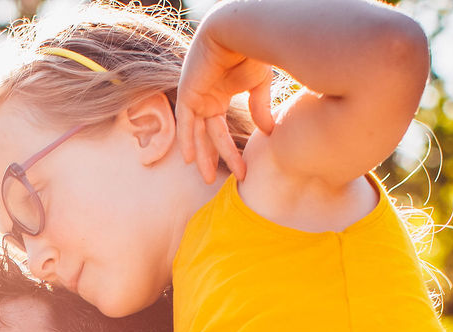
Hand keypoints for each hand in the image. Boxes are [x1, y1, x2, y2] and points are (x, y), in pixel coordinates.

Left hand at [176, 4, 277, 182]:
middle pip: (207, 135)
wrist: (240, 30)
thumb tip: (267, 132)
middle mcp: (207, 97)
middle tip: (215, 181)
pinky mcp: (189, 92)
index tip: (242, 171)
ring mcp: (197, 95)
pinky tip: (189, 158)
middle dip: (212, 158)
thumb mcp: (259, 85)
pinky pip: (185, 121)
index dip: (229, 151)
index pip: (220, 130)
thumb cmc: (252, 51)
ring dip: (200, 154)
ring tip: (206, 176)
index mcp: (221, 95)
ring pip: (197, 132)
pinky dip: (187, 139)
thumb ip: (260, 108)